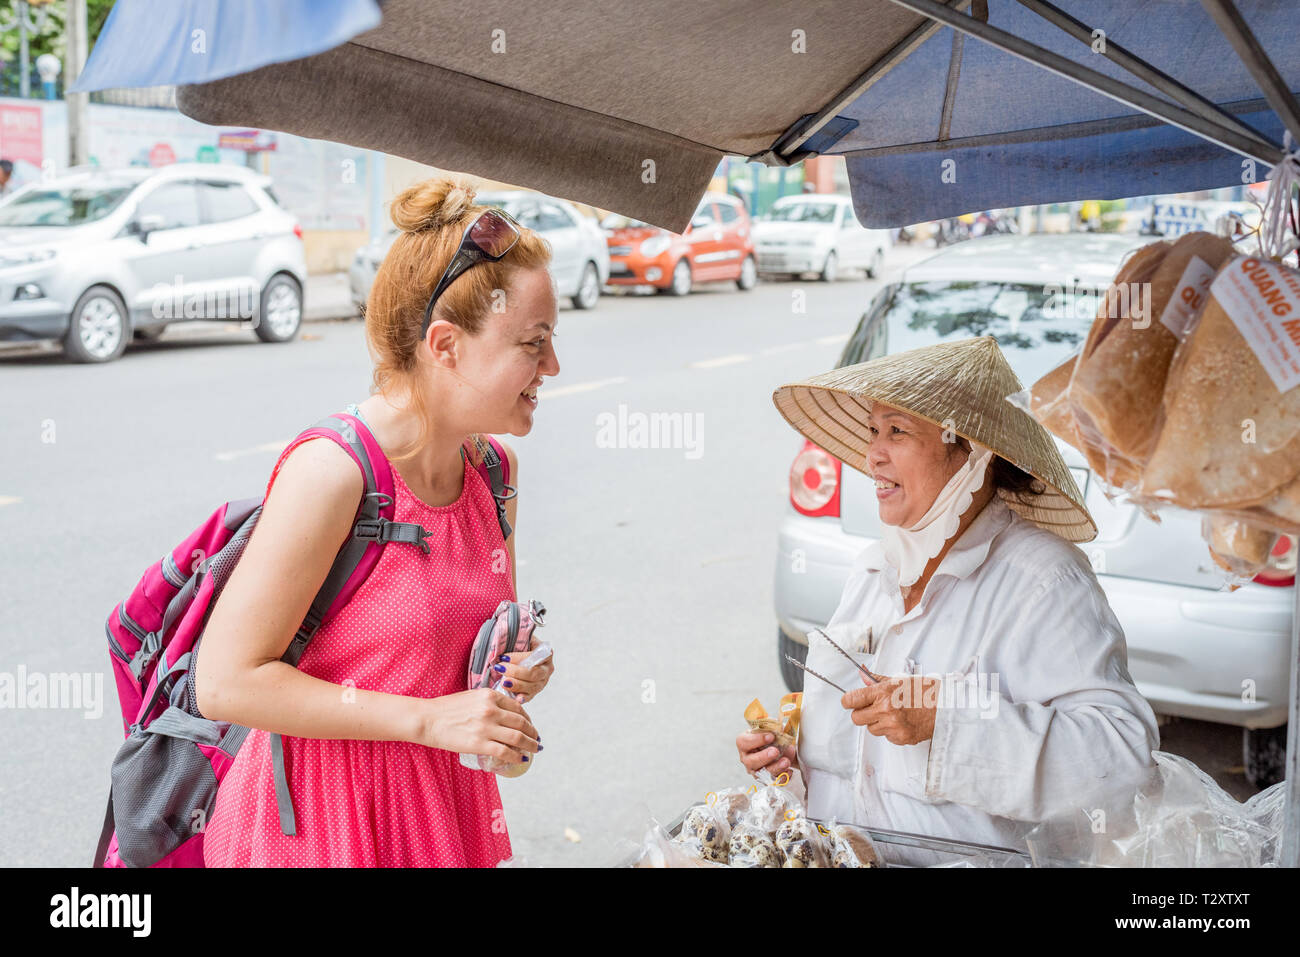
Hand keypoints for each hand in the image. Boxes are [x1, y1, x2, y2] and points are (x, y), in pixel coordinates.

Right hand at [419, 688, 539, 763]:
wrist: (427, 719)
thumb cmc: (446, 709)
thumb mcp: (472, 697)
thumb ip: (489, 702)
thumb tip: (504, 712)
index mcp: (490, 696)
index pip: (518, 708)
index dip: (528, 719)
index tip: (530, 726)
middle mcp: (491, 710)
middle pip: (521, 723)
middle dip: (533, 732)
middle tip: (536, 739)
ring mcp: (486, 727)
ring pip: (517, 737)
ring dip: (530, 745)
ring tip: (534, 749)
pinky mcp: (479, 744)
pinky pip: (505, 752)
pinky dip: (516, 756)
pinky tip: (520, 759)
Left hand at [493, 636, 553, 702]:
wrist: (514, 657)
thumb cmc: (515, 647)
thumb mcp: (517, 638)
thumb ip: (513, 638)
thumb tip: (501, 640)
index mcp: (545, 652)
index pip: (534, 656)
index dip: (519, 658)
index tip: (503, 657)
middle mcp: (546, 668)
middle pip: (534, 673)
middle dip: (515, 672)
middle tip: (500, 668)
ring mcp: (541, 681)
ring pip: (532, 686)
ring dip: (516, 684)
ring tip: (503, 682)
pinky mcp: (534, 692)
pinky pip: (529, 697)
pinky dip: (523, 698)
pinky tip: (516, 698)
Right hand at [736, 731, 797, 777]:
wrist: (778, 747)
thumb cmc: (770, 736)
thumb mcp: (769, 728)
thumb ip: (773, 727)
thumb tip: (780, 728)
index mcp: (744, 743)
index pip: (744, 742)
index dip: (757, 740)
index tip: (771, 736)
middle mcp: (747, 758)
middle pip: (750, 761)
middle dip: (763, 757)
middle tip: (775, 751)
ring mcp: (755, 770)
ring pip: (762, 773)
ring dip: (775, 767)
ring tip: (786, 761)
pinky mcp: (766, 779)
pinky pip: (773, 781)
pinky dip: (782, 777)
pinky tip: (789, 771)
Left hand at [841, 675, 937, 745]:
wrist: (945, 707)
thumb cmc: (924, 691)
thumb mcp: (899, 680)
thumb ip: (877, 680)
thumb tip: (862, 674)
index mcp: (884, 693)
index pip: (851, 700)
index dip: (848, 701)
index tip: (850, 701)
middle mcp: (886, 710)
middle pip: (856, 718)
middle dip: (861, 713)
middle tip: (873, 708)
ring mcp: (893, 726)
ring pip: (871, 729)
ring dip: (877, 723)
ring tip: (893, 713)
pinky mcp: (901, 738)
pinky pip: (885, 737)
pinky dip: (890, 731)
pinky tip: (901, 722)